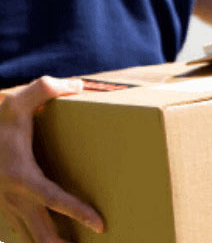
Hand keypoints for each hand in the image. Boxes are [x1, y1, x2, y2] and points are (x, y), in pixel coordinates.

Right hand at [0, 77, 103, 241]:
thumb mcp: (16, 102)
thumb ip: (45, 88)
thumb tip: (78, 86)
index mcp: (22, 176)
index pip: (55, 200)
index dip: (78, 213)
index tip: (100, 225)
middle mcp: (14, 197)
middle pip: (41, 232)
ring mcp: (6, 204)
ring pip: (28, 235)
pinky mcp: (2, 206)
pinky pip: (19, 228)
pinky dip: (34, 237)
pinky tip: (47, 239)